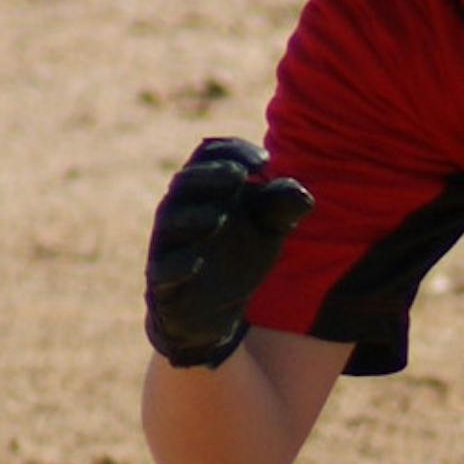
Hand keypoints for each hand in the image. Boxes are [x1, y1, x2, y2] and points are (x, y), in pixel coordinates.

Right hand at [144, 138, 311, 368]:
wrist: (214, 312)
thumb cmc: (239, 257)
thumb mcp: (268, 231)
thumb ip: (282, 208)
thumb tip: (301, 193)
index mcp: (205, 190)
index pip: (209, 156)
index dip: (233, 151)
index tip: (264, 161)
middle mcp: (180, 210)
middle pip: (186, 183)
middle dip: (211, 176)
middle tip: (238, 176)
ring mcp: (168, 245)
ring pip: (171, 222)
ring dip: (194, 216)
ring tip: (221, 216)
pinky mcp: (163, 280)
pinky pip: (164, 270)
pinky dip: (179, 266)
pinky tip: (197, 264)